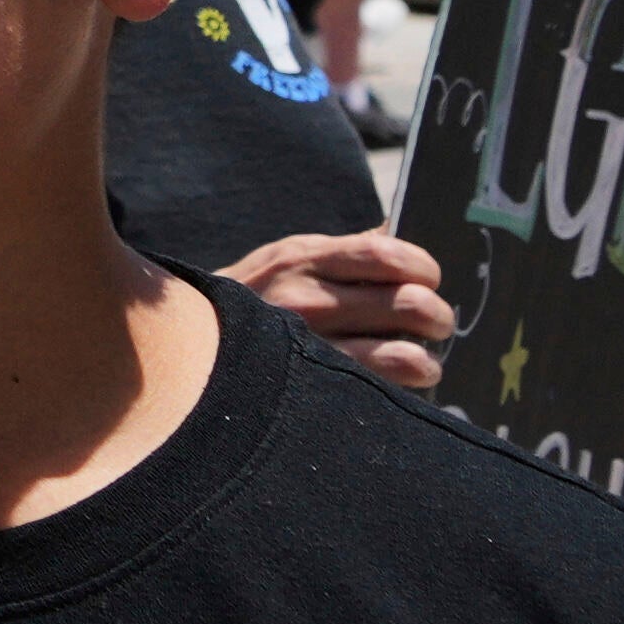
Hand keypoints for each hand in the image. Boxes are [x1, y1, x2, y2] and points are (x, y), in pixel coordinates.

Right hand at [225, 224, 455, 396]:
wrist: (186, 342)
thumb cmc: (256, 295)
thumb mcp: (288, 257)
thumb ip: (345, 249)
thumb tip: (399, 231)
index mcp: (304, 259)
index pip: (388, 255)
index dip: (424, 268)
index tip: (429, 279)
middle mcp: (306, 302)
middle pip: (411, 306)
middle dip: (437, 316)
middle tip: (435, 324)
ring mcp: (311, 350)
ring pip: (407, 358)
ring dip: (426, 361)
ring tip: (421, 361)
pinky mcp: (315, 390)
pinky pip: (386, 392)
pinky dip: (404, 388)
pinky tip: (398, 384)